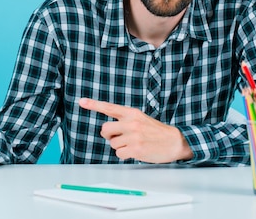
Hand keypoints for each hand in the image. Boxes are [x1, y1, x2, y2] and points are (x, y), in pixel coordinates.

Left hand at [78, 98, 192, 162]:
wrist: (174, 141)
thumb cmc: (155, 131)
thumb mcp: (140, 119)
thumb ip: (124, 120)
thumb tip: (107, 129)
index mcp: (131, 113)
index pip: (109, 107)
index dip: (93, 104)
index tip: (81, 101)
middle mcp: (131, 122)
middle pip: (105, 129)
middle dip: (109, 135)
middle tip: (120, 137)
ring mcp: (133, 136)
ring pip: (112, 143)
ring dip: (120, 146)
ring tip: (134, 144)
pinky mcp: (135, 149)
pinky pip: (119, 153)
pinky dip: (125, 155)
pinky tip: (136, 151)